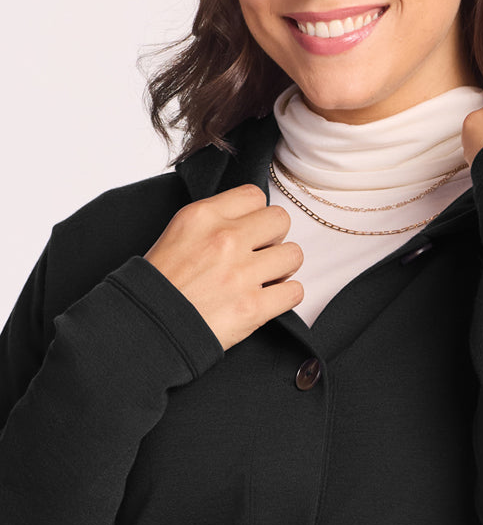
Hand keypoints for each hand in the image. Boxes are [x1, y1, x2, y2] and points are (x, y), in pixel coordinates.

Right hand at [144, 184, 303, 350]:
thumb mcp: (178, 234)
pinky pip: (294, 292)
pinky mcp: (252, 308)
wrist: (146, 328)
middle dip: (274, 238)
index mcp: (203, 217)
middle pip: (280, 220)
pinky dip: (285, 296)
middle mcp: (224, 240)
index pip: (254, 195)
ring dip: (283, 268)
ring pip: (293, 255)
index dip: (256, 214)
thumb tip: (248, 219)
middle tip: (260, 253)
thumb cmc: (159, 285)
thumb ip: (213, 221)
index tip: (250, 230)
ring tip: (266, 277)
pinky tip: (269, 298)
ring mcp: (241, 274)